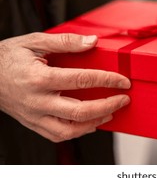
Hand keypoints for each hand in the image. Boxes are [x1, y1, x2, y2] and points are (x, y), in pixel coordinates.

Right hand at [0, 32, 130, 141]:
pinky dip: (77, 132)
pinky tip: (90, 123)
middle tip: (124, 99)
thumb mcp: (35, 41)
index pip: (82, 81)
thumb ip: (66, 42)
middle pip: (79, 111)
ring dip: (95, 123)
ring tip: (111, 113)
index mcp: (39, 78)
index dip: (107, 80)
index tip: (123, 81)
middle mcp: (37, 101)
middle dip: (107, 106)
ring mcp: (34, 115)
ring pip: (69, 130)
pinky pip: (57, 135)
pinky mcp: (32, 123)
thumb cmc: (9, 56)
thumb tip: (93, 42)